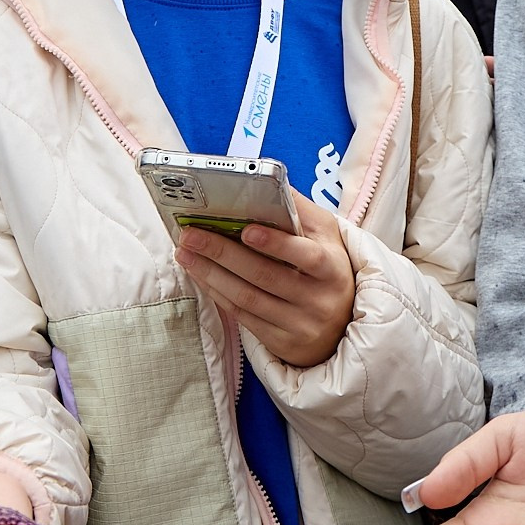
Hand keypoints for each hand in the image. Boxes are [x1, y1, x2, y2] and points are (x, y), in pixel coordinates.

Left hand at [176, 191, 355, 367]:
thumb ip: (301, 211)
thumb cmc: (327, 271)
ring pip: (247, 298)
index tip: (245, 230)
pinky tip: (199, 274)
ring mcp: (299, 325)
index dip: (276, 244)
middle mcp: (318, 300)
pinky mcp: (279, 342)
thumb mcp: (327, 238)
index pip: (306, 256)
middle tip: (191, 234)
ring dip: (210, 273)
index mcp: (333, 269)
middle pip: (265, 276)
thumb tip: (271, 182)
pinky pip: (242, 316)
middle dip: (223, 253)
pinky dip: (216, 292)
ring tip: (184, 252)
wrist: (340, 328)